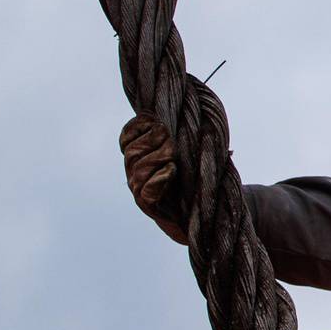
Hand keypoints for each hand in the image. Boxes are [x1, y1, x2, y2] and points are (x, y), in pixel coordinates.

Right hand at [119, 114, 186, 243]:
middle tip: (170, 137)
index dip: (137, 127)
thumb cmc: (194, 177)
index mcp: (139, 157)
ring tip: (173, 154)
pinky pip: (147, 190)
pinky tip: (172, 169)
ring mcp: (139, 189)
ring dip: (158, 156)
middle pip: (133, 152)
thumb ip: (187, 135)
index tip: (155, 120)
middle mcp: (134, 172)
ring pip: (139, 169)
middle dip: (153, 140)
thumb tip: (204, 116)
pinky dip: (160, 177)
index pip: (126, 138)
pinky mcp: (149, 205)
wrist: (197, 213)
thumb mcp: (189, 151)